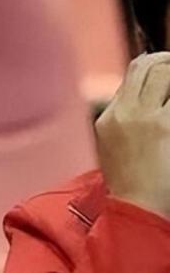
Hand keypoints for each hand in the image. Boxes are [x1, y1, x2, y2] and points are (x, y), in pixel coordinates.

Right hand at [94, 52, 169, 218]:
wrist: (136, 212)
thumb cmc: (134, 190)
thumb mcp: (116, 152)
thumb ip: (127, 126)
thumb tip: (148, 107)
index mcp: (108, 120)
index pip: (131, 77)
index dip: (154, 67)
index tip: (169, 69)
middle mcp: (123, 113)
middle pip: (145, 66)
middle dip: (167, 60)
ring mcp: (143, 118)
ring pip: (163, 71)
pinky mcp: (163, 126)